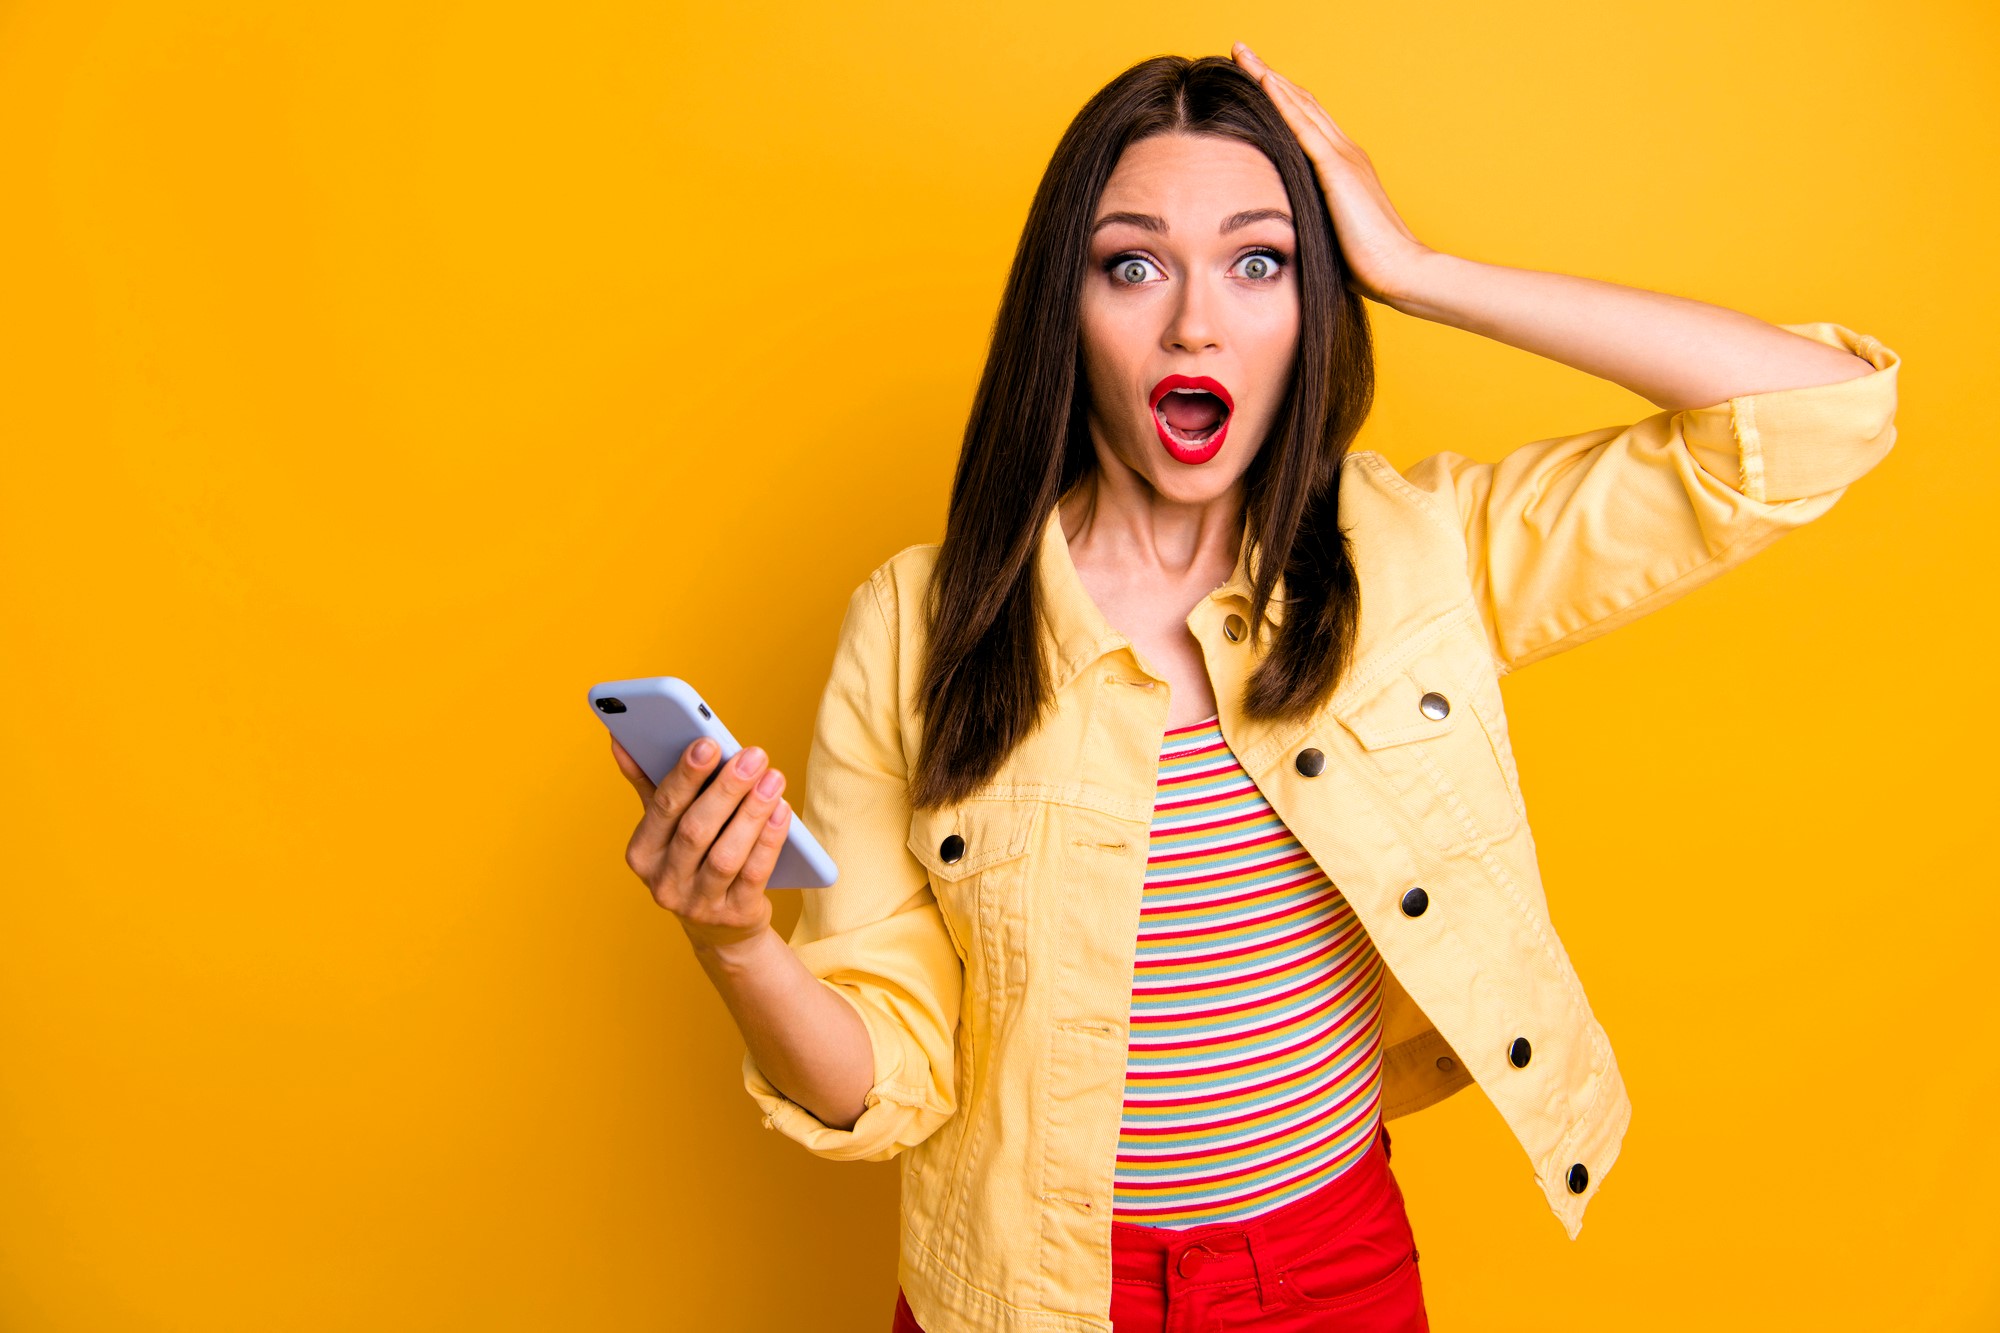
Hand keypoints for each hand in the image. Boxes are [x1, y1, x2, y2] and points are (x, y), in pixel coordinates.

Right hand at [612, 735, 791, 953]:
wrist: (721, 926)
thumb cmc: (693, 858)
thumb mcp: (668, 826)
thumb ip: (649, 783)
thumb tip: (622, 740)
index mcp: (642, 853)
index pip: (663, 807)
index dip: (686, 775)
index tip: (708, 742)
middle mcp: (665, 882)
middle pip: (696, 829)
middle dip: (727, 788)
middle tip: (754, 755)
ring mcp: (699, 904)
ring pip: (726, 854)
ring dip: (752, 813)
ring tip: (773, 778)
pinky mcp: (734, 915)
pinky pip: (753, 874)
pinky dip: (769, 841)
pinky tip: (783, 811)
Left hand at [1231, 41, 1433, 307]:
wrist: (1397, 271)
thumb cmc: (1366, 266)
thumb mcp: (1330, 236)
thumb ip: (1310, 222)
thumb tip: (1282, 232)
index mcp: (1343, 168)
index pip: (1306, 122)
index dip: (1281, 99)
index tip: (1254, 81)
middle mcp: (1344, 152)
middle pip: (1301, 102)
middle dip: (1269, 75)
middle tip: (1240, 52)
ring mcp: (1342, 157)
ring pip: (1299, 104)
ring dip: (1268, 76)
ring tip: (1241, 53)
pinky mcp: (1336, 169)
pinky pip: (1303, 126)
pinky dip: (1283, 100)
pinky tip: (1264, 79)